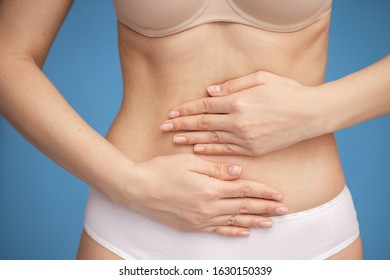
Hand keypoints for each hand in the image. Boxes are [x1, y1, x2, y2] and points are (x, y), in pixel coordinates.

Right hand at [129, 154, 286, 236]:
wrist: (137, 189)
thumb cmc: (161, 170)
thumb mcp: (189, 162)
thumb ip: (215, 168)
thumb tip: (238, 172)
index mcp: (209, 188)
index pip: (244, 190)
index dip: (263, 192)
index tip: (278, 194)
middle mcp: (208, 207)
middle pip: (243, 207)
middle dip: (265, 208)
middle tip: (284, 210)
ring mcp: (200, 219)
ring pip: (234, 221)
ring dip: (254, 222)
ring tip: (271, 223)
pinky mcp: (191, 226)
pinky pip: (217, 231)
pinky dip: (233, 232)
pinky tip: (244, 232)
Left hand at [161, 71, 320, 155]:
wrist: (311, 114)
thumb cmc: (287, 91)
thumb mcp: (261, 78)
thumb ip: (233, 85)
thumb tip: (210, 91)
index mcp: (238, 101)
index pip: (204, 106)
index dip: (186, 109)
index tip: (172, 112)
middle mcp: (238, 121)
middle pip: (203, 124)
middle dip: (181, 125)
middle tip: (163, 127)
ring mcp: (245, 138)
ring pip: (211, 139)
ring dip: (190, 139)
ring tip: (174, 140)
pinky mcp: (253, 150)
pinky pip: (226, 151)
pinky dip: (210, 151)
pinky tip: (197, 151)